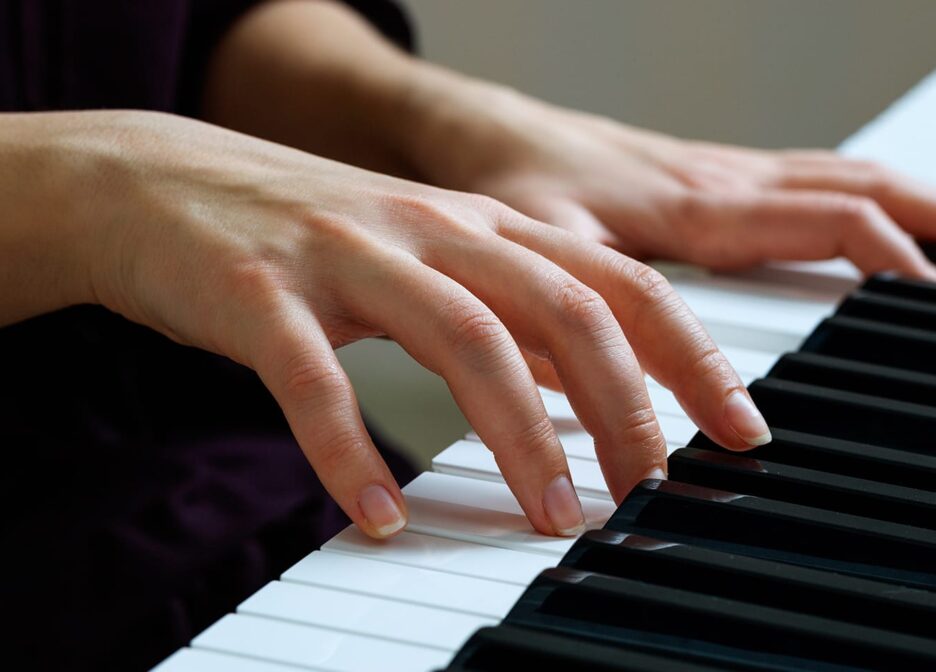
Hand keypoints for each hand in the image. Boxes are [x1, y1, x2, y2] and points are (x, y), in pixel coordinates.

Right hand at [15, 110, 768, 537]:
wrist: (161, 179)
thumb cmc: (307, 230)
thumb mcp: (424, 257)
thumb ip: (504, 310)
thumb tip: (583, 385)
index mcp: (479, 225)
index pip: (616, 282)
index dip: (690, 355)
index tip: (739, 428)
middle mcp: (430, 229)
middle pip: (562, 308)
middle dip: (624, 408)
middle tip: (649, 492)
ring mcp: (346, 253)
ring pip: (462, 338)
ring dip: (519, 436)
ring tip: (551, 518)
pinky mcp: (260, 293)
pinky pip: (316, 380)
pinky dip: (349, 453)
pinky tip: (374, 514)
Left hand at [409, 76, 935, 278]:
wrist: (494, 136)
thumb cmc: (517, 184)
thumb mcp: (541, 249)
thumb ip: (580, 311)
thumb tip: (619, 389)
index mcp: (702, 205)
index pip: (828, 222)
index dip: (889, 261)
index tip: (925, 310)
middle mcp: (727, 183)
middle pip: (859, 194)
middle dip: (927, 230)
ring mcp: (724, 176)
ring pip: (842, 180)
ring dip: (909, 208)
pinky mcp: (710, 179)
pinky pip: (809, 180)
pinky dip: (863, 199)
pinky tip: (874, 222)